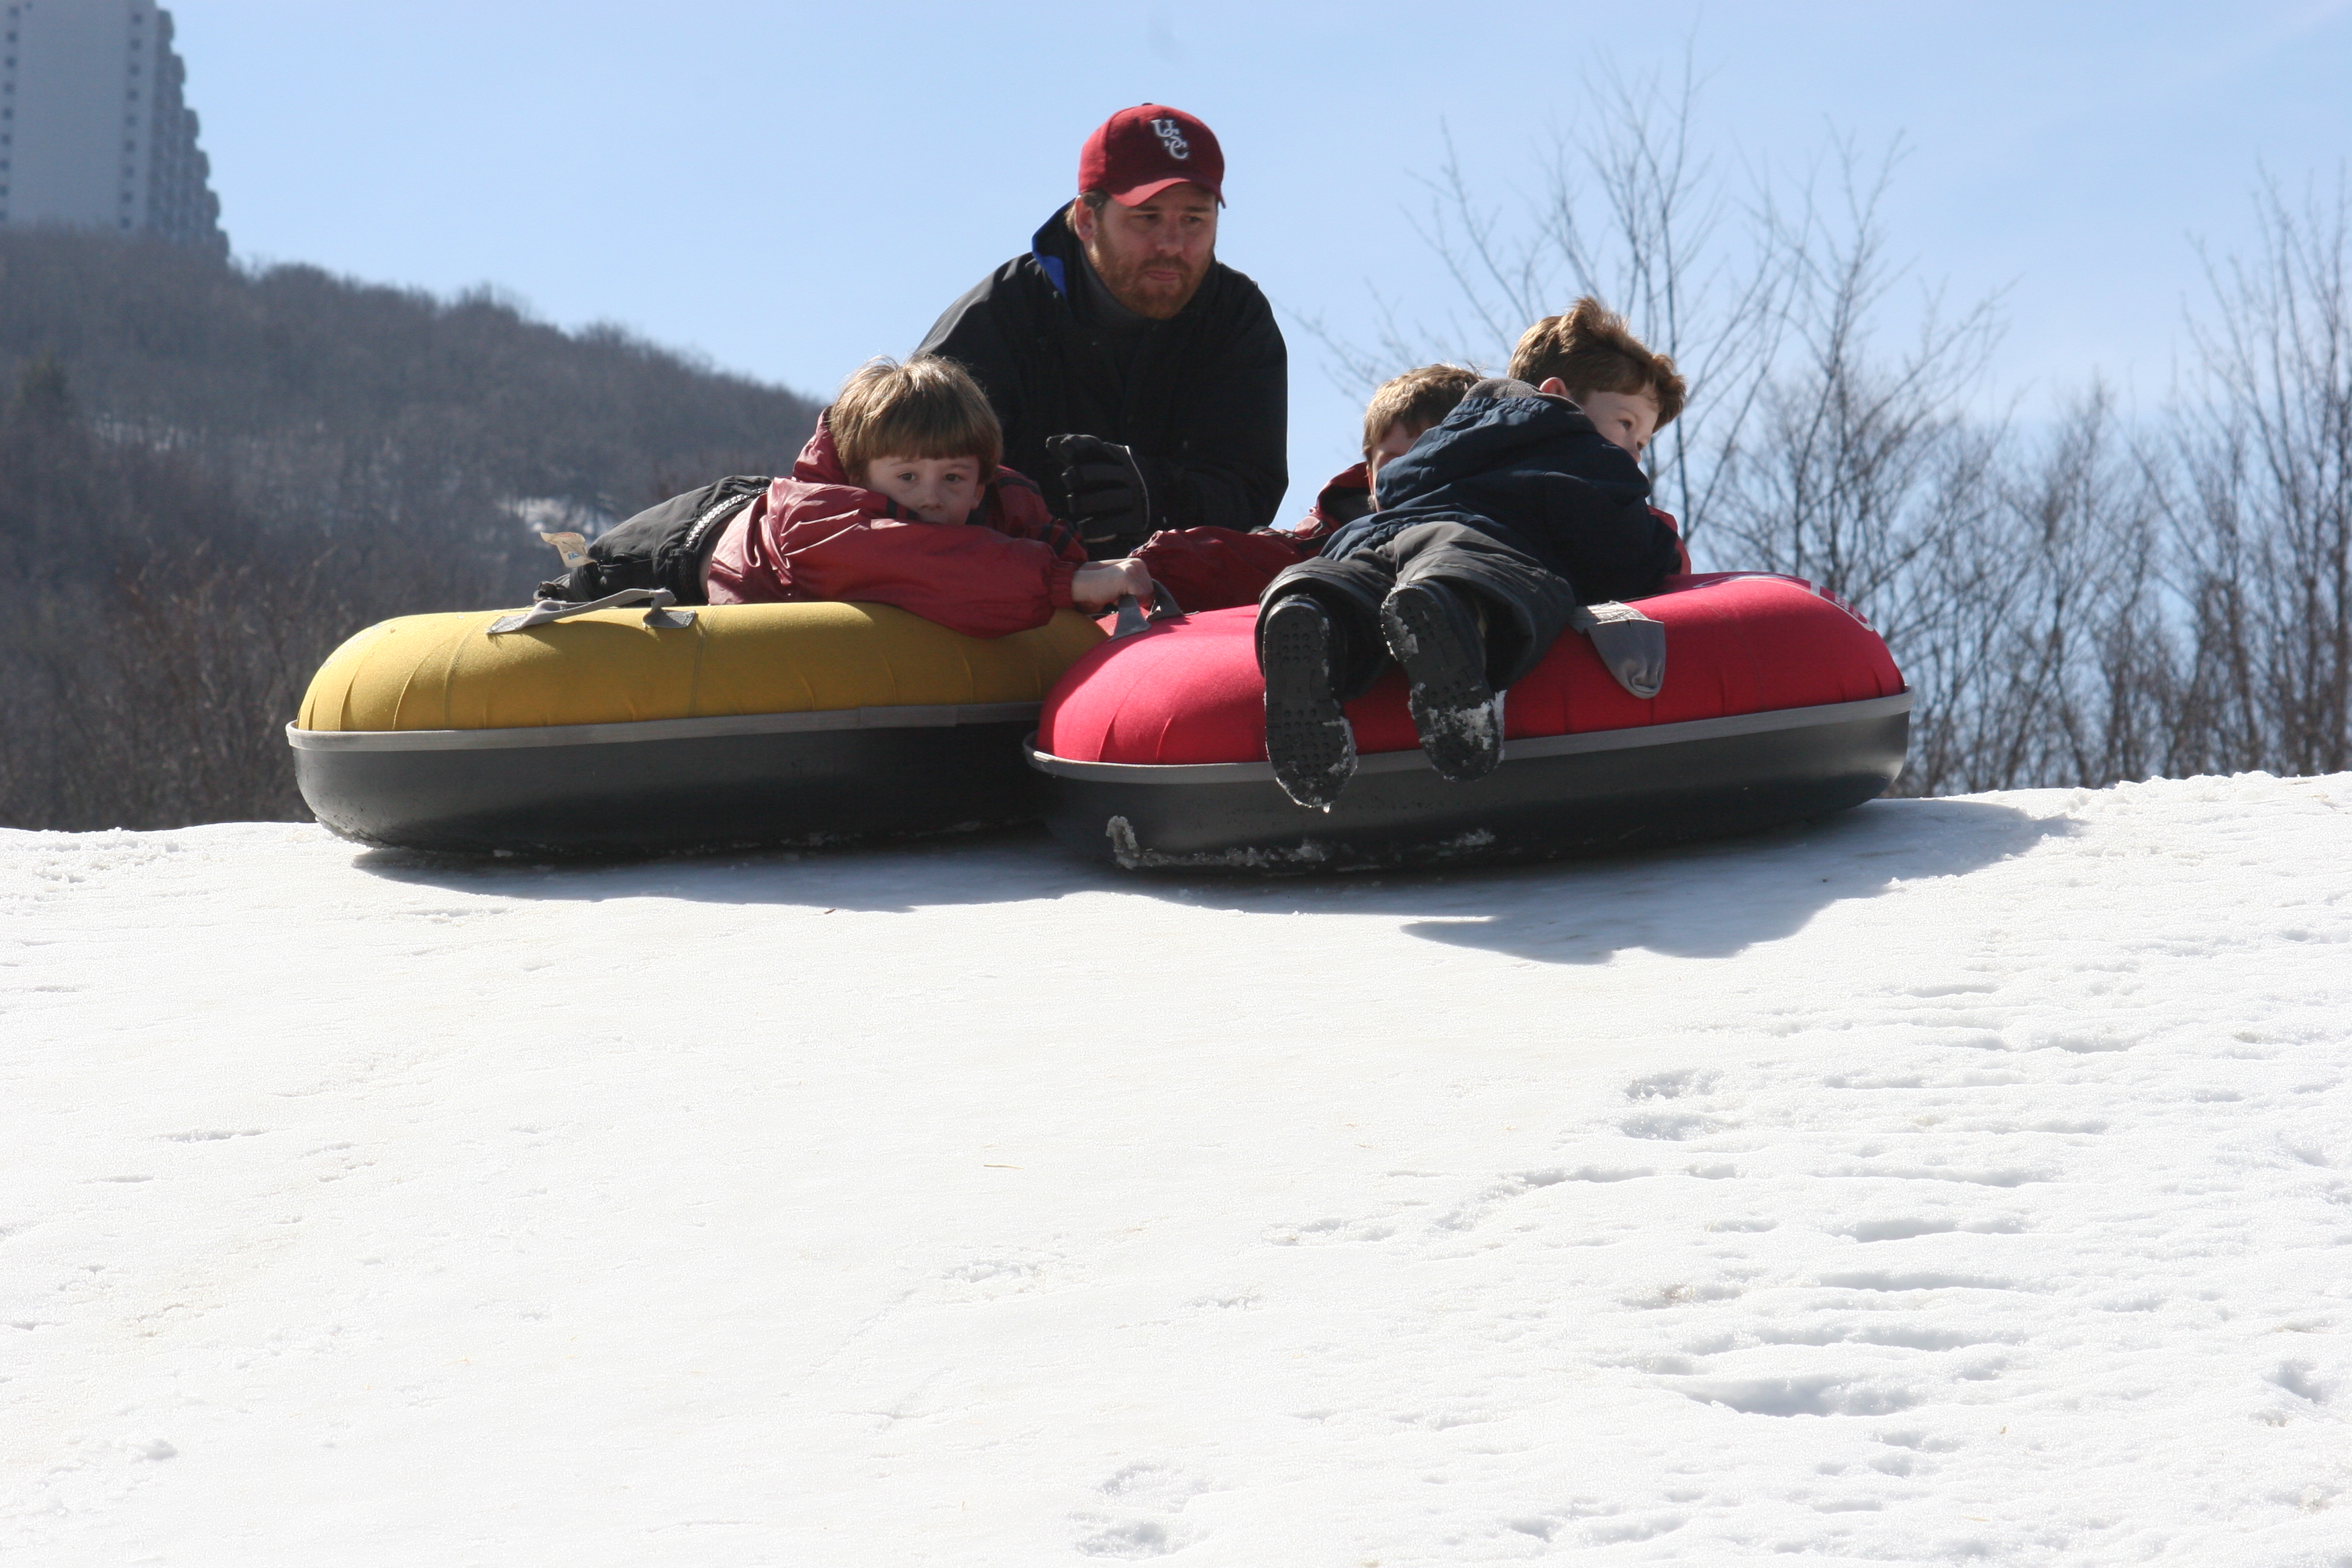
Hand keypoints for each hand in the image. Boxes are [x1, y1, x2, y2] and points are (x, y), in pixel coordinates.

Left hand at [1044, 433, 1152, 553]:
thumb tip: (1051, 441)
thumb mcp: (1102, 460)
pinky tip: (1083, 526)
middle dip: (1079, 475)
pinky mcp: (1134, 521)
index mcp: (1118, 457)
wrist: (1158, 499)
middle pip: (1099, 472)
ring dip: (1082, 502)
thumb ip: (1077, 451)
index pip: (1096, 447)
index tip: (1065, 448)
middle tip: (1068, 479)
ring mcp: (1133, 498)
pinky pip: (1109, 525)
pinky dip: (1091, 527)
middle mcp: (1128, 475)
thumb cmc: (1116, 478)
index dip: (1078, 446)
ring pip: (1104, 499)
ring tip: (1073, 504)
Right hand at [1071, 557, 1156, 611]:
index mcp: (1139, 563)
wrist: (1085, 585)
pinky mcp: (1128, 577)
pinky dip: (1127, 601)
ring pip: (1146, 595)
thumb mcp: (1125, 585)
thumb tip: (1152, 599)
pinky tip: (1115, 594)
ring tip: (1116, 593)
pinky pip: (1139, 597)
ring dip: (1131, 600)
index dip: (1139, 596)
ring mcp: (1133, 569)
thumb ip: (1138, 588)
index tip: (1122, 592)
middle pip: (1150, 591)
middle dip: (1136, 598)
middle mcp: (1138, 563)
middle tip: (1117, 593)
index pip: (1151, 587)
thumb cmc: (1104, 588)